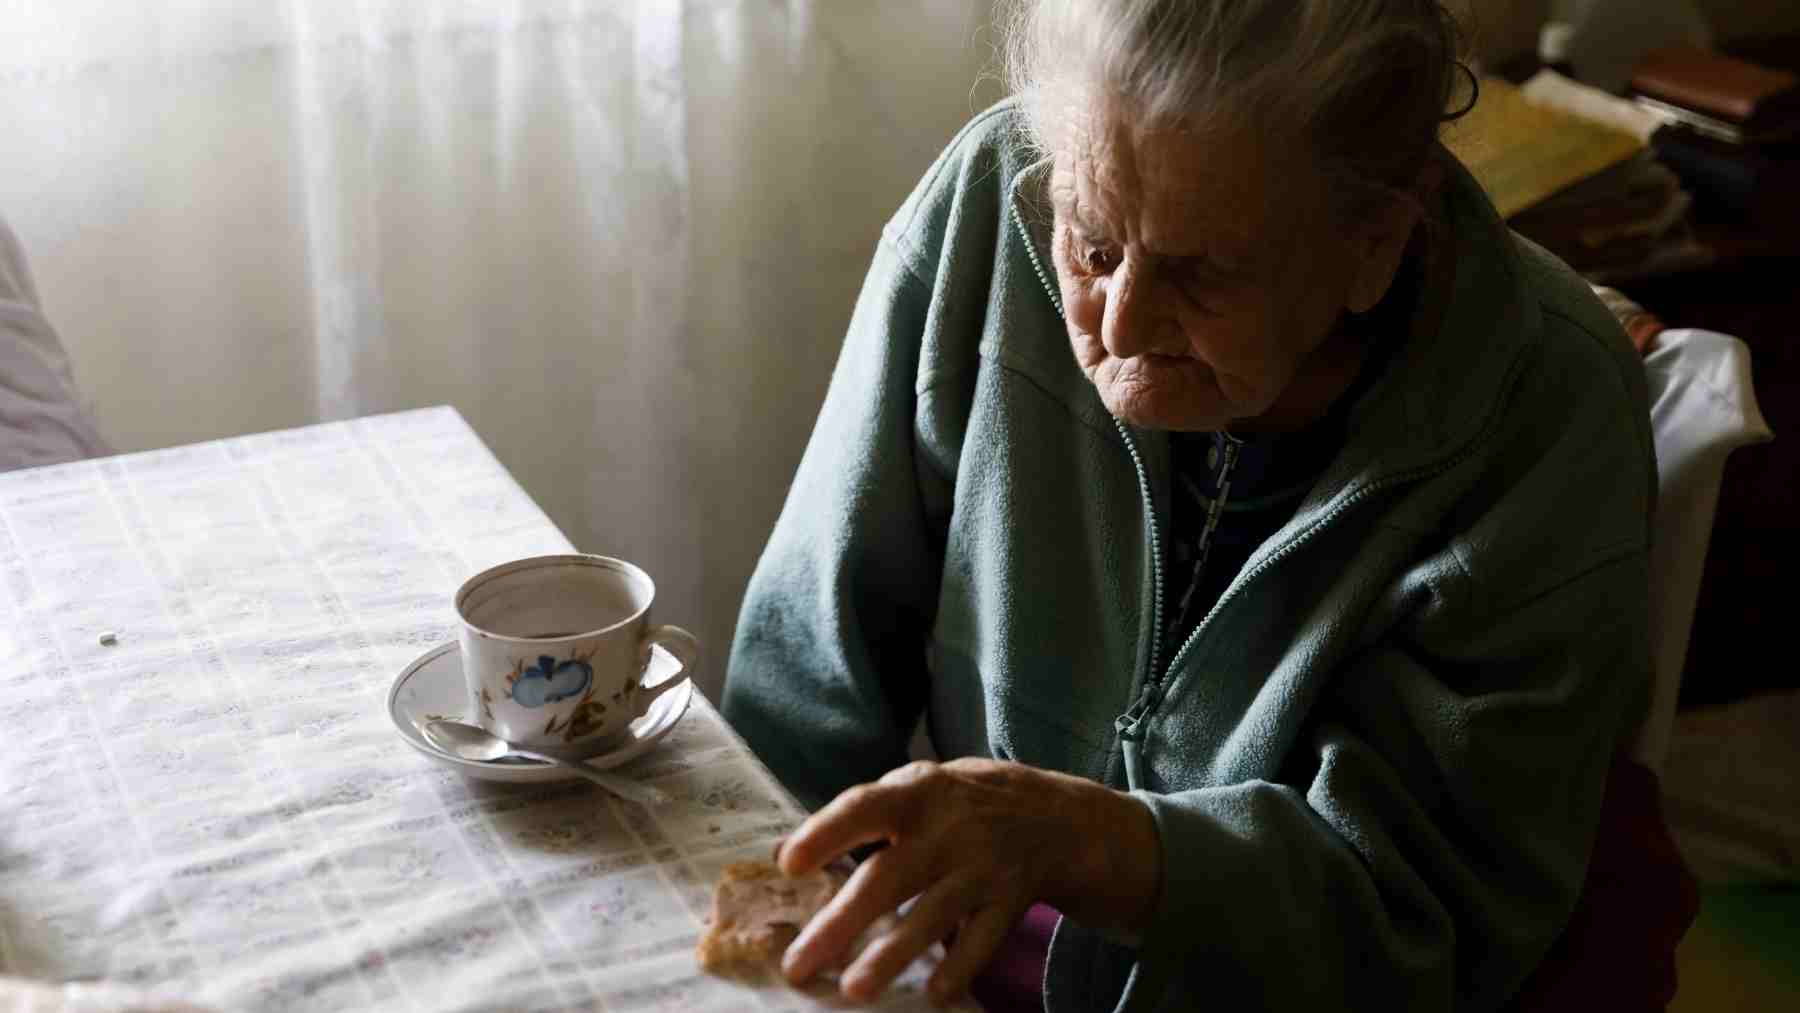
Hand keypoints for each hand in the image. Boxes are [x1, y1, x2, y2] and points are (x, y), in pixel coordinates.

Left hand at [774, 758, 1160, 1004]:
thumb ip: (860, 819)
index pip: (864, 807)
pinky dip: (960, 967)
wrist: (1055, 816)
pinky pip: (983, 939)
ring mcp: (982, 868)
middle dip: (842, 922)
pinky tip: (933, 993)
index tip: (788, 864)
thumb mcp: (916, 790)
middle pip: (890, 877)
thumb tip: (780, 855)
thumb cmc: (958, 805)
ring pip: (933, 915)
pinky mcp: (1010, 901)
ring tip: (853, 990)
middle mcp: (948, 830)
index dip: (826, 833)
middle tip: (797, 965)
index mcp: (916, 794)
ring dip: (892, 954)